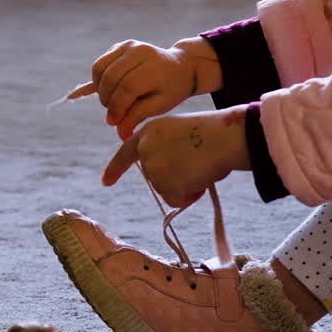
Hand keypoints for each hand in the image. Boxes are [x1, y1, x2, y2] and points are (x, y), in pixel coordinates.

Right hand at [69, 38, 221, 140]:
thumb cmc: (171, 89)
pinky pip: (99, 65)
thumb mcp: (160, 105)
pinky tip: (86, 93)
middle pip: (110, 78)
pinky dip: (97, 81)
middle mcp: (139, 52)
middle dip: (106, 100)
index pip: (126, 88)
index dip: (116, 108)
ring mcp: (128, 46)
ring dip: (100, 90)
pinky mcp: (119, 46)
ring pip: (99, 69)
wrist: (180, 66)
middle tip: (113, 114)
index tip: (114, 122)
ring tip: (111, 102)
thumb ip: (138, 116)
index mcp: (154, 67)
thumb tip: (119, 134)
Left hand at [102, 107, 250, 207]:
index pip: (127, 152)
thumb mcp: (182, 135)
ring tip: (200, 167)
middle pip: (155, 178)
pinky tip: (199, 178)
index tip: (105, 182)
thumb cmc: (214, 134)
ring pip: (167, 190)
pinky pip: (176, 200)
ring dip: (186, 186)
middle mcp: (145, 148)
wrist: (225, 137)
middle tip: (197, 164)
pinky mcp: (161, 182)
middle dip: (176, 179)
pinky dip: (189, 195)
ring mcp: (152, 166)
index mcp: (150, 131)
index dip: (116, 168)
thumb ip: (169, 151)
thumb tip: (175, 177)